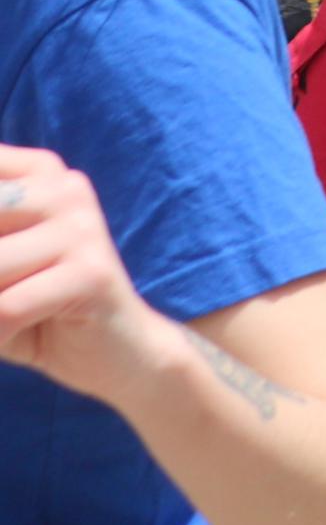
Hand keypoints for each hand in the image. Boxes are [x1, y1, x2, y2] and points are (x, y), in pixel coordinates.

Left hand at [0, 145, 180, 407]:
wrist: (115, 351)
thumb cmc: (33, 306)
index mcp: (38, 173)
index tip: (6, 259)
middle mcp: (66, 187)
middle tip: (3, 289)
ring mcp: (84, 228)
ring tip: (4, 317)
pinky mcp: (92, 273)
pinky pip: (8, 307)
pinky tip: (12, 334)